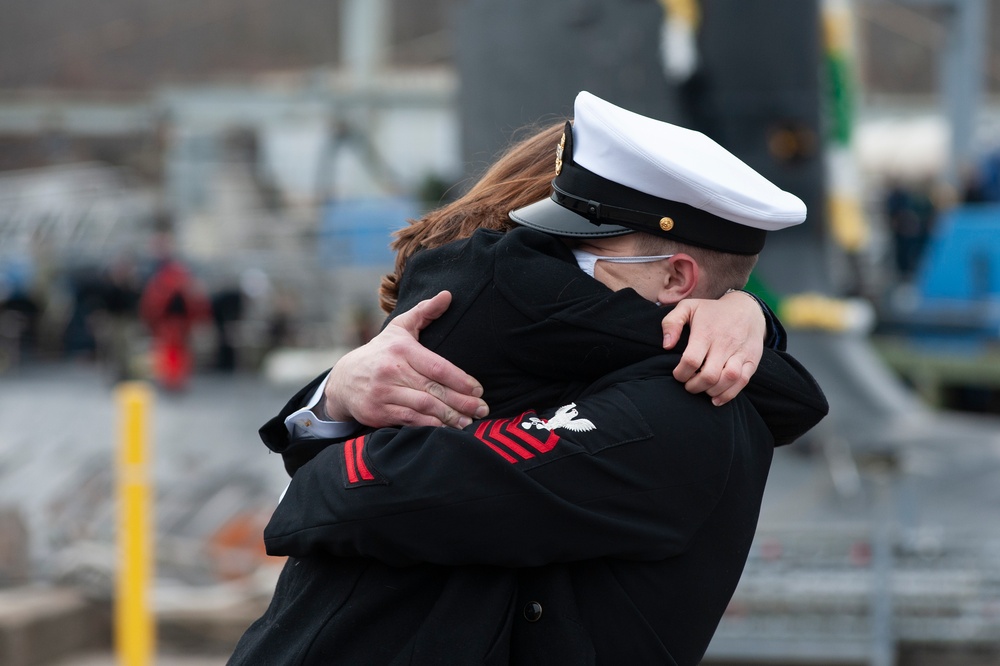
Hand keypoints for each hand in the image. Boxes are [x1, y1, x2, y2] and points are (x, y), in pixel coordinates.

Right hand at [323, 291, 488, 427]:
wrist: (343, 380)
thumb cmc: (380, 352)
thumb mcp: (399, 328)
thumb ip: (424, 312)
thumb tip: (448, 295)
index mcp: (401, 349)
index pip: (437, 367)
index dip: (460, 380)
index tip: (479, 390)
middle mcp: (391, 371)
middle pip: (434, 389)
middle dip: (461, 402)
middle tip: (482, 409)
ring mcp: (383, 393)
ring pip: (424, 407)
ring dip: (450, 417)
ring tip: (469, 422)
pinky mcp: (377, 412)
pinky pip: (410, 421)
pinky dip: (430, 427)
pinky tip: (447, 429)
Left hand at [660, 290, 765, 405]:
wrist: (747, 308)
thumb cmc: (712, 311)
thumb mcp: (688, 307)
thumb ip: (671, 323)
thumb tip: (666, 345)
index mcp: (706, 332)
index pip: (691, 360)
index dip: (681, 373)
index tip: (677, 374)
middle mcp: (724, 343)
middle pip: (709, 375)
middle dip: (694, 386)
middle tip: (688, 385)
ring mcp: (740, 353)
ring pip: (728, 379)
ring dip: (711, 391)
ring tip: (702, 389)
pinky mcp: (751, 360)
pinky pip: (742, 382)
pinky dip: (729, 394)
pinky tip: (716, 398)